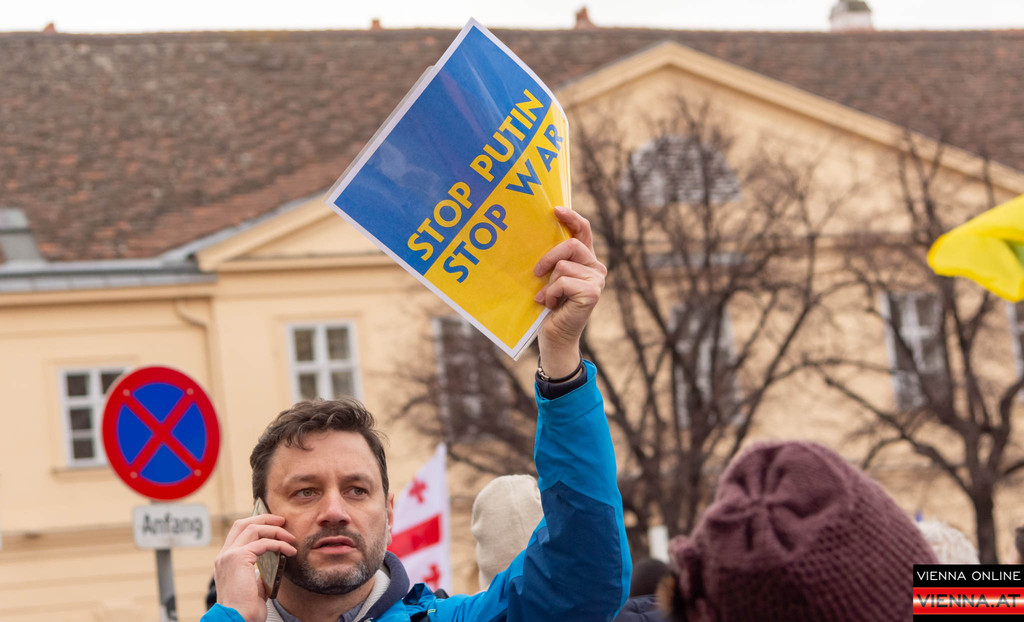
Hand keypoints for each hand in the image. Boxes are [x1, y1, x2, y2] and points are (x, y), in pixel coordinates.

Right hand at [213, 514, 297, 620]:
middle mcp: (224, 555)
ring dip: (276, 530)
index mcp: (225, 560)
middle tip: (283, 521)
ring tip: (291, 538)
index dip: (257, 524)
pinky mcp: (238, 558)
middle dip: (265, 519)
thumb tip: (272, 562)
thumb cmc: (245, 608)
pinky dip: (279, 544)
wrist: (237, 618)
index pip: (239, 531)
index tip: (275, 525)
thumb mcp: (252, 585)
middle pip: (244, 524)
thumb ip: (258, 571)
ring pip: (254, 529)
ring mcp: (229, 555)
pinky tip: (289, 550)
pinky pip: (263, 543)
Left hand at [533, 207, 606, 377]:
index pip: (584, 230)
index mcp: (586, 260)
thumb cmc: (548, 306)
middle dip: (549, 257)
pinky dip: (551, 294)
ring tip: (547, 298)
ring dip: (548, 284)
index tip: (554, 210)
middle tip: (536, 273)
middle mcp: (596, 268)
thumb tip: (536, 233)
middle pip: (571, 244)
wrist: (554, 337)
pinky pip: (563, 281)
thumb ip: (553, 259)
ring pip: (563, 265)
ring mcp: (597, 280)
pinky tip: (550, 305)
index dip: (571, 217)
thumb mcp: (549, 277)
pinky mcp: (592, 292)